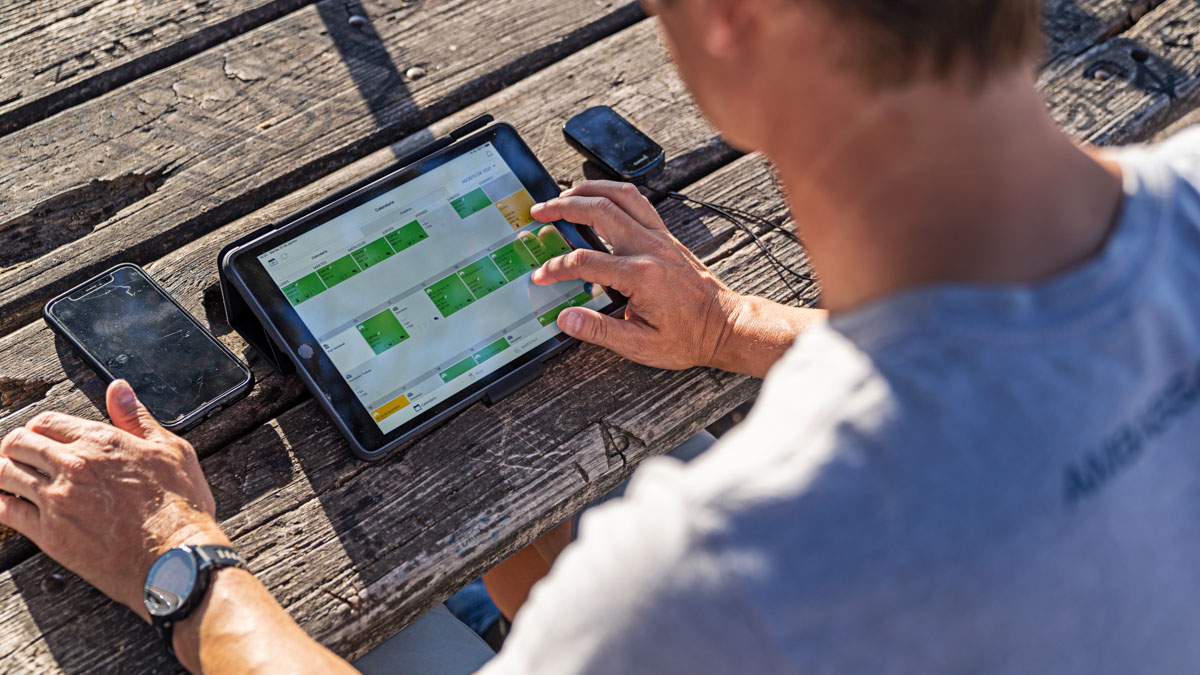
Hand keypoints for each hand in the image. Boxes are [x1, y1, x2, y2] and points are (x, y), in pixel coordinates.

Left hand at [0, 380, 226, 621]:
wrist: (175, 556)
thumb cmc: (180, 505)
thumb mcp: (170, 449)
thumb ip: (136, 418)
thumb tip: (118, 388)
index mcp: (101, 441)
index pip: (48, 422)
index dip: (40, 428)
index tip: (41, 436)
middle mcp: (73, 464)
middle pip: (19, 443)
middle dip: (15, 446)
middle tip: (18, 455)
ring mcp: (57, 499)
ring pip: (5, 474)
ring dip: (2, 471)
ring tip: (7, 476)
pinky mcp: (49, 533)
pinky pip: (6, 511)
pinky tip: (3, 502)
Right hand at [530, 181, 745, 369]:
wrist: (723, 326)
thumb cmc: (687, 336)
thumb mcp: (640, 345)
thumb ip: (599, 331)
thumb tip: (566, 319)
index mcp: (641, 276)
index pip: (584, 262)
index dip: (556, 268)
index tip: (541, 276)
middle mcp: (650, 248)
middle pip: (599, 211)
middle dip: (563, 207)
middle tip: (539, 212)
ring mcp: (660, 237)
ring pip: (620, 195)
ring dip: (588, 189)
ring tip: (563, 195)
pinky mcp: (666, 235)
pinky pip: (637, 201)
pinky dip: (612, 192)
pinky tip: (598, 198)